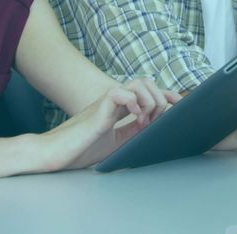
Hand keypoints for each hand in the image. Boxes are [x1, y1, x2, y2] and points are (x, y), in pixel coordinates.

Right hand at [38, 78, 178, 171]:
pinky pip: (119, 93)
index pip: (148, 92)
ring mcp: (107, 103)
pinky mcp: (98, 110)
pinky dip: (133, 102)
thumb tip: (156, 129)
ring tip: (145, 120)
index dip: (167, 95)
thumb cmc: (81, 148)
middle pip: (146, 82)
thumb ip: (134, 132)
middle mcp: (115, 101)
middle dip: (162, 97)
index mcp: (120, 108)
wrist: (55, 154)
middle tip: (159, 119)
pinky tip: (136, 118)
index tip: (181, 105)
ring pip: (137, 84)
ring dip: (150, 100)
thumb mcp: (117, 142)